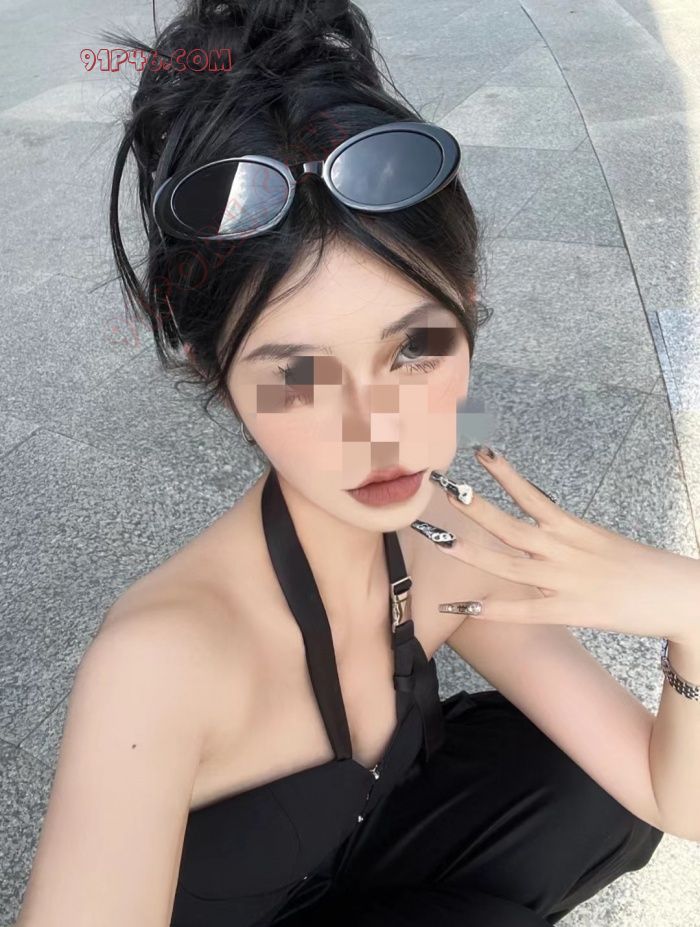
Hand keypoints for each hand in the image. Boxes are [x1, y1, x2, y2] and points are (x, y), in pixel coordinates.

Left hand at [428, 449, 699, 645]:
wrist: (679, 596)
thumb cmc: (639, 567)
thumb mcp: (599, 541)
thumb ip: (565, 536)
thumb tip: (537, 528)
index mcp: (573, 528)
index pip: (531, 495)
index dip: (504, 474)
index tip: (480, 452)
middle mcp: (564, 550)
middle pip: (511, 525)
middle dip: (475, 507)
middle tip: (444, 488)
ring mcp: (565, 581)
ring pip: (509, 565)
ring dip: (472, 553)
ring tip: (440, 540)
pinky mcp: (571, 612)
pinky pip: (524, 611)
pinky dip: (493, 610)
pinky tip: (463, 608)